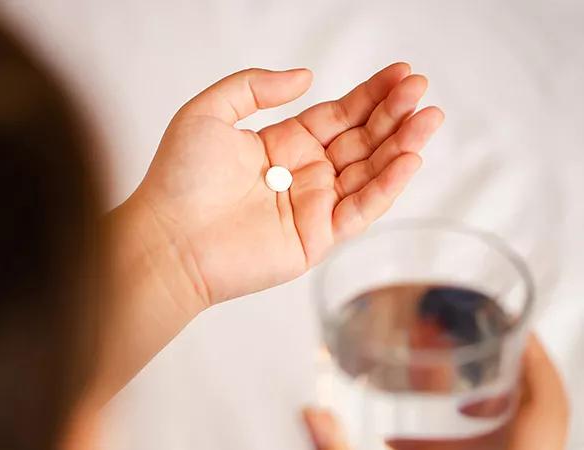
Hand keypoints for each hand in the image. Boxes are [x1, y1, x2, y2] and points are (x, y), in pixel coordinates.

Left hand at [98, 64, 441, 398]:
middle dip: (393, 115)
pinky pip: (360, 210)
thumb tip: (306, 77)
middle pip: (360, 141)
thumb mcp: (209, 112)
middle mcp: (303, 174)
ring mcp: (313, 206)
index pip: (338, 116)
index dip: (370, 95)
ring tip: (428, 118)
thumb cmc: (178, 179)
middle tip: (421, 89)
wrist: (167, 239)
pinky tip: (410, 159)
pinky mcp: (317, 238)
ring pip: (368, 172)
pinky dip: (387, 186)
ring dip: (401, 146)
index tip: (401, 73)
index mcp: (282, 144)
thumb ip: (255, 87)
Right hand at [302, 335, 568, 449]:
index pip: (549, 407)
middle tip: (473, 342)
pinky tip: (417, 440)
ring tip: (446, 378)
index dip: (541, 363)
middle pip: (532, 415)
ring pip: (511, 437)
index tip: (519, 329)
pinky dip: (460, 440)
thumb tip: (315, 416)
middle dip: (502, 373)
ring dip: (481, 406)